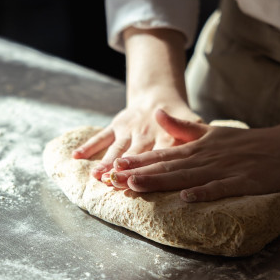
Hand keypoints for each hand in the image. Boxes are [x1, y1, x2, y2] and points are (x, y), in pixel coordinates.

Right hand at [72, 95, 200, 179]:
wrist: (159, 97)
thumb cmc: (180, 119)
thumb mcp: (193, 122)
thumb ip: (193, 133)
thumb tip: (202, 144)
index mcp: (165, 136)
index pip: (159, 154)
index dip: (152, 166)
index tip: (143, 179)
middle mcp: (145, 134)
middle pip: (134, 155)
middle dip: (124, 169)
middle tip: (115, 183)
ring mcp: (129, 130)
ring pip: (116, 148)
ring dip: (106, 161)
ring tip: (97, 176)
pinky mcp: (116, 126)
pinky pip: (101, 137)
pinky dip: (89, 146)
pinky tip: (76, 157)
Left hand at [108, 109, 279, 201]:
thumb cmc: (246, 143)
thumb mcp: (211, 132)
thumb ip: (182, 127)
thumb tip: (156, 112)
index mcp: (197, 149)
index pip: (162, 155)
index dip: (138, 162)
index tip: (114, 166)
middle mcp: (205, 158)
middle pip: (167, 167)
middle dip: (139, 172)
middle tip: (113, 177)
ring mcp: (223, 170)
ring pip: (186, 177)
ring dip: (161, 180)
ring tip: (136, 185)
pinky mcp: (242, 182)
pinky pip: (220, 188)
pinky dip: (203, 192)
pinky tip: (186, 198)